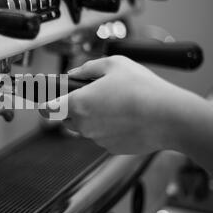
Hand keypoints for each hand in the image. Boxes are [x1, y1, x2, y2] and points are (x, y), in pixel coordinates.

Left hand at [48, 56, 195, 154]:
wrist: (170, 117)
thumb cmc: (143, 89)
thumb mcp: (114, 64)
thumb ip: (87, 68)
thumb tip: (74, 74)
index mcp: (79, 103)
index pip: (47, 108)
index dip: (43, 102)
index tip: (42, 99)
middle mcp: (84, 125)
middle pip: (66, 117)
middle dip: (73, 107)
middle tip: (93, 95)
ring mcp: (97, 139)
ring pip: (85, 127)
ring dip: (92, 117)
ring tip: (116, 104)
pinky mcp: (110, 148)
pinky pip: (102, 136)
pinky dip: (108, 128)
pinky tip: (126, 117)